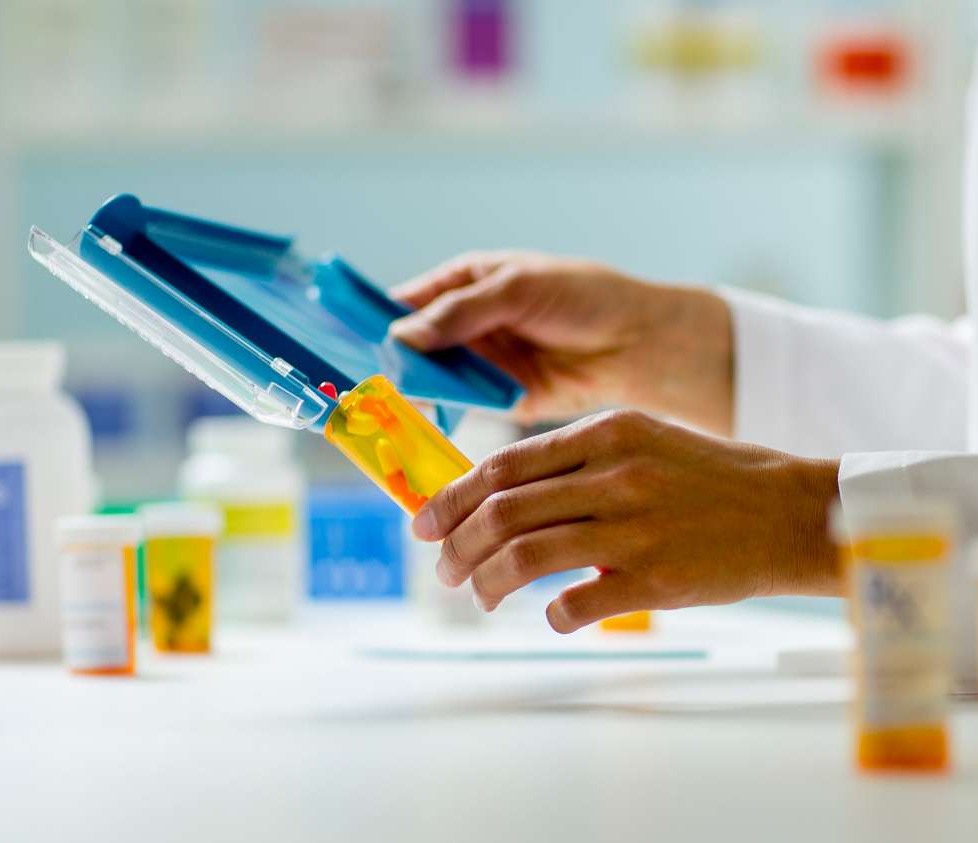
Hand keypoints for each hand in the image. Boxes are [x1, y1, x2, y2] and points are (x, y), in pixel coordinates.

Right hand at [389, 251, 733, 434]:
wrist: (637, 343)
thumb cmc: (583, 297)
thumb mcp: (517, 289)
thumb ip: (460, 313)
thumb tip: (401, 335)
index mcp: (465, 283)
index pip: (406, 300)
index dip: (372, 317)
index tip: (339, 337)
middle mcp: (465, 324)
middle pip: (410, 345)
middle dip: (386, 362)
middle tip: (355, 381)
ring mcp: (479, 364)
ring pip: (428, 380)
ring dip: (408, 392)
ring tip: (379, 405)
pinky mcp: (497, 400)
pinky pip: (457, 408)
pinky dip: (438, 416)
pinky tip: (417, 424)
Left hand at [410, 409, 841, 632]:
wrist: (789, 513)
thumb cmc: (712, 479)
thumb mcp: (644, 441)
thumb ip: (577, 461)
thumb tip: (501, 494)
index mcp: (606, 433)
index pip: (502, 465)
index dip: (451, 498)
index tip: (426, 523)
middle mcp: (615, 475)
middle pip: (502, 512)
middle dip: (456, 545)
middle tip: (444, 569)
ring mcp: (635, 528)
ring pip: (524, 556)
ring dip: (486, 583)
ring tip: (478, 597)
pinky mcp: (656, 578)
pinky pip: (574, 603)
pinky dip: (549, 614)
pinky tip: (551, 616)